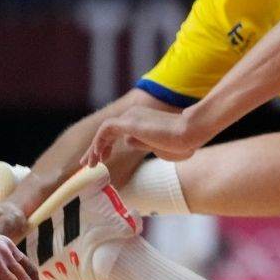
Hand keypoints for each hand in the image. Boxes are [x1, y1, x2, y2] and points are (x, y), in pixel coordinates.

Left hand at [84, 105, 202, 165]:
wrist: (191, 132)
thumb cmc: (182, 142)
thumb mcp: (158, 146)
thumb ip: (142, 143)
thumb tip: (127, 141)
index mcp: (143, 119)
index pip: (118, 132)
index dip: (106, 146)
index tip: (102, 160)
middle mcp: (135, 114)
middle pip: (108, 131)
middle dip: (96, 148)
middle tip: (88, 164)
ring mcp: (131, 116)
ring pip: (104, 131)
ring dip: (94, 148)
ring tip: (89, 165)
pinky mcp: (129, 122)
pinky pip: (105, 131)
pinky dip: (98, 143)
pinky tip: (96, 157)